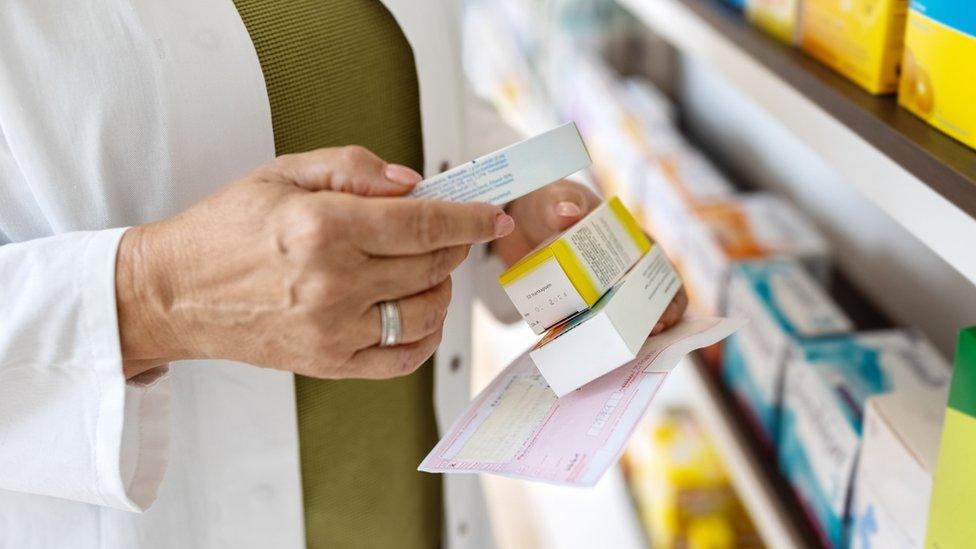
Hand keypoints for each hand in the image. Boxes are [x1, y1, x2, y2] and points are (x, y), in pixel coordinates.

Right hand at [116, 146, 514, 379]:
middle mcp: (333, 282)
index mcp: (323, 227)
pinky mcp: (329, 362)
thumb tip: (414, 183)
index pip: (422, 222)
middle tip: (448, 232)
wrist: (175, 292)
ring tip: (427, 268)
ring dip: (442, 287)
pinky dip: (426, 336)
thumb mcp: (282, 174)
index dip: (468, 219)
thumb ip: (353, 168)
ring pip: (426, 312)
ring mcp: (333, 329)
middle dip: (453, 245)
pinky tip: (419, 312)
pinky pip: (402, 358)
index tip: (490, 215)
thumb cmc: (225, 230)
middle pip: (431, 265)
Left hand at [491, 179, 687, 333]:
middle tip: (646, 336)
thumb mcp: (553, 200)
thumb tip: (568, 213)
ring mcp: (600, 287)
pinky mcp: (578, 303)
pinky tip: (590, 354)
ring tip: (623, 351)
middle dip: (653, 319)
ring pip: (623, 316)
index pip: (659, 267)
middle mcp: (620, 266)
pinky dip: (593, 340)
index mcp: (627, 239)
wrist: (515, 221)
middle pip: (647, 298)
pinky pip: (590, 325)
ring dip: (627, 334)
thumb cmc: (547, 204)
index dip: (670, 292)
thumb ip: (560, 203)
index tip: (664, 313)